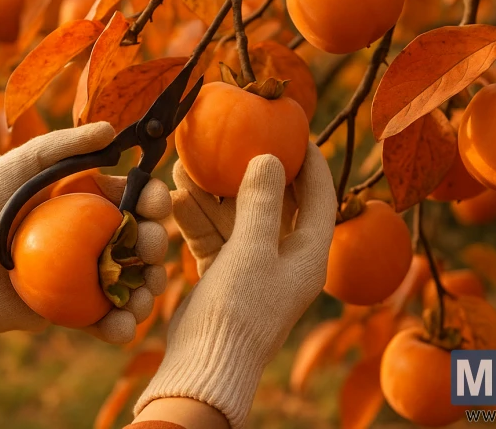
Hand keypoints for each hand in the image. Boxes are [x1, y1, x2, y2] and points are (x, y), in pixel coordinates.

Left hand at [0, 122, 170, 362]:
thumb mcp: (15, 167)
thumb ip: (62, 146)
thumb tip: (111, 130)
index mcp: (82, 201)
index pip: (130, 197)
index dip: (152, 199)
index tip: (155, 203)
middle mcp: (88, 237)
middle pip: (139, 240)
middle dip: (156, 244)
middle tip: (149, 249)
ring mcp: (82, 276)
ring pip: (131, 282)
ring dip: (149, 289)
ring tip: (144, 294)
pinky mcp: (70, 312)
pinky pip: (103, 320)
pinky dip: (120, 326)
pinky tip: (122, 325)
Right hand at [135, 144, 336, 427]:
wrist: (205, 365)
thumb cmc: (240, 309)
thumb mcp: (252, 249)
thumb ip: (262, 201)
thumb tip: (270, 157)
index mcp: (309, 253)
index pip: (320, 196)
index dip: (311, 161)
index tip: (296, 129)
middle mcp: (286, 257)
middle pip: (274, 201)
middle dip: (250, 169)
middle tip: (235, 137)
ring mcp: (254, 265)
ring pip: (236, 216)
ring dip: (213, 191)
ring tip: (186, 161)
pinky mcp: (225, 273)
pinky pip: (214, 234)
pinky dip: (197, 216)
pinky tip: (175, 193)